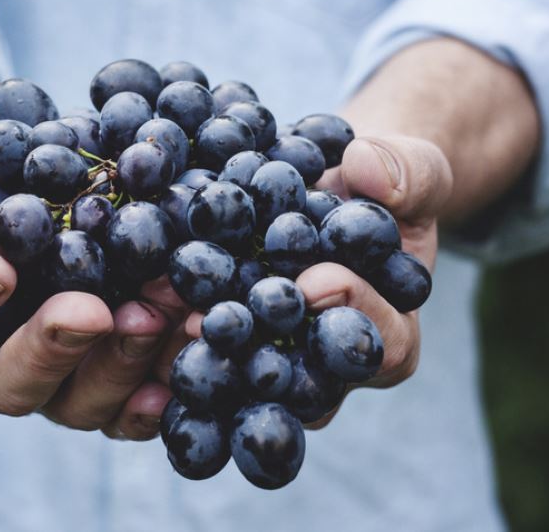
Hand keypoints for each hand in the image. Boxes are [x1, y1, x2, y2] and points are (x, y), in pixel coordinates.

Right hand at [0, 104, 186, 438]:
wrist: (5, 164)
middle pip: (5, 385)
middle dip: (50, 349)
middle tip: (91, 309)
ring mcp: (45, 374)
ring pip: (77, 400)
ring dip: (122, 362)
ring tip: (162, 311)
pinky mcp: (99, 368)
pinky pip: (129, 397)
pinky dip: (163, 378)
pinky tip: (192, 343)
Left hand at [181, 134, 452, 426]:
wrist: (333, 189)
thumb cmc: (382, 187)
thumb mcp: (413, 170)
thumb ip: (408, 173)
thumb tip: (367, 169)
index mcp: (389, 334)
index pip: (381, 344)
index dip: (352, 313)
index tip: (316, 280)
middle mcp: (327, 366)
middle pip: (299, 379)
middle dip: (258, 347)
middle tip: (215, 320)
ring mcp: (274, 359)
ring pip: (241, 373)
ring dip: (199, 347)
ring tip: (161, 311)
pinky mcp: (228, 340)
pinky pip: (201, 346)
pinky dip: (168, 325)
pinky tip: (135, 301)